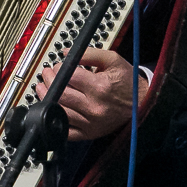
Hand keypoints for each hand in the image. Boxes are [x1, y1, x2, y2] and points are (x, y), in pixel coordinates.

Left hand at [33, 48, 147, 140]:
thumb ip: (88, 54)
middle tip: (46, 74)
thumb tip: (66, 53)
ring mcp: (91, 123)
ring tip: (43, 88)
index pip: (69, 76)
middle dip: (49, 81)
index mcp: (100, 87)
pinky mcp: (90, 134)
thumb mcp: (112, 60)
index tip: (57, 66)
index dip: (59, 68)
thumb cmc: (128, 82)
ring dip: (46, 98)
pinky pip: (67, 131)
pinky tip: (52, 108)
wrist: (143, 103)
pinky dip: (55, 120)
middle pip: (61, 94)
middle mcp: (95, 107)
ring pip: (60, 111)